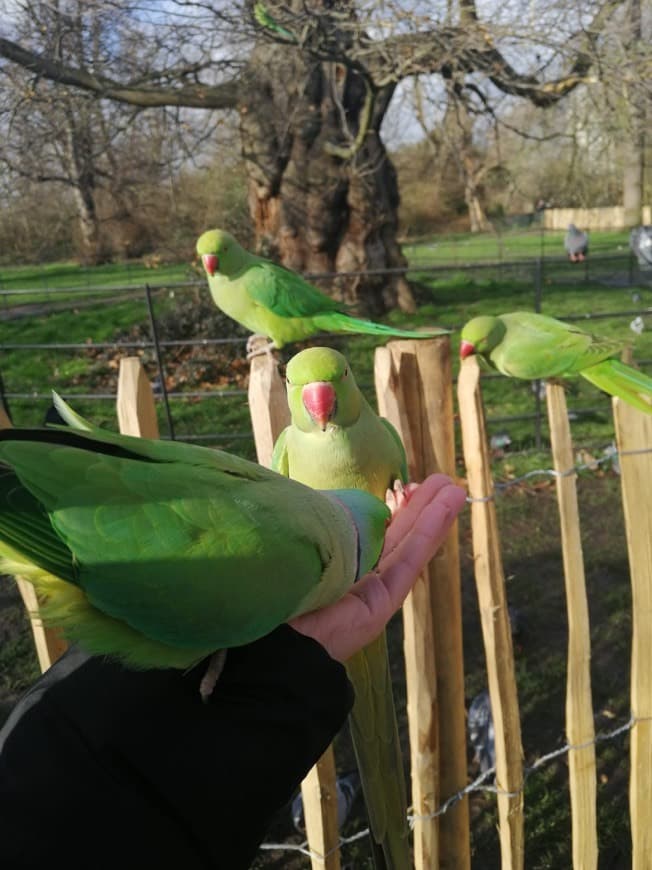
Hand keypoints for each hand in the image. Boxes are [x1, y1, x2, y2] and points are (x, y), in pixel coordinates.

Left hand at [288, 474, 466, 661]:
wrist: (270, 635)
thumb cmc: (274, 582)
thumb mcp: (305, 535)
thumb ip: (325, 519)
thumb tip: (335, 496)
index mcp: (337, 559)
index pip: (375, 530)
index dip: (398, 507)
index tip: (414, 483)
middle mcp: (356, 574)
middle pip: (398, 535)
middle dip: (423, 506)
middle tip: (446, 480)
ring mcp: (371, 591)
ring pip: (408, 545)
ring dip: (434, 515)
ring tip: (456, 489)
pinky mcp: (380, 605)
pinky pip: (407, 561)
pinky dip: (428, 534)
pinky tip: (445, 510)